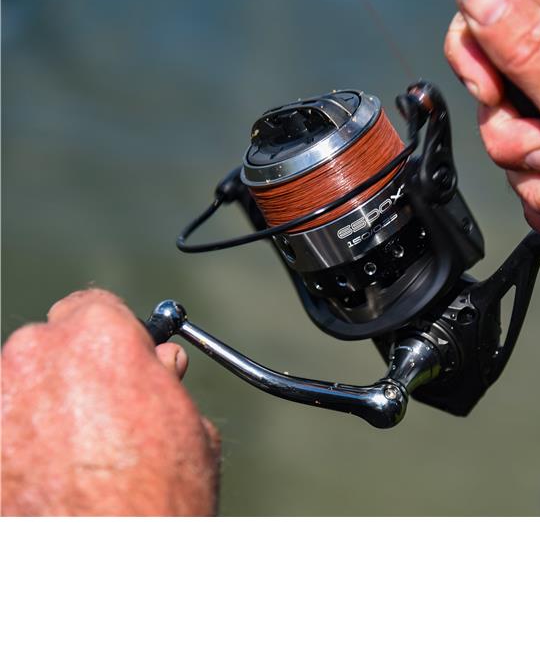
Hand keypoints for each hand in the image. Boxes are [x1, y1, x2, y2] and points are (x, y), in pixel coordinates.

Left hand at [1, 288, 219, 515]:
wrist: (106, 566)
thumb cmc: (154, 504)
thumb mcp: (190, 428)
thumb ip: (166, 381)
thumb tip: (159, 367)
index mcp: (99, 338)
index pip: (95, 305)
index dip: (115, 335)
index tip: (122, 356)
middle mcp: (38, 357)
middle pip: (53, 343)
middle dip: (77, 369)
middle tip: (104, 411)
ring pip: (21, 385)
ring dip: (44, 405)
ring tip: (76, 453)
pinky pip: (5, 426)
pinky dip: (19, 443)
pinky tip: (49, 475)